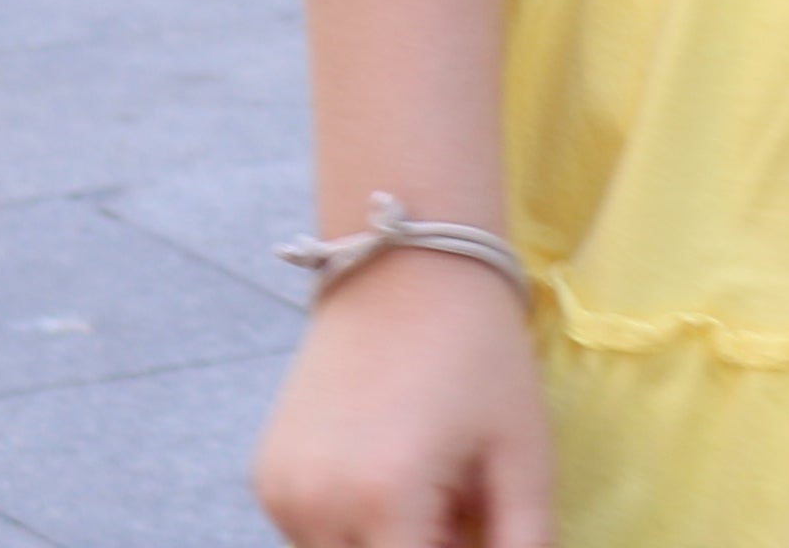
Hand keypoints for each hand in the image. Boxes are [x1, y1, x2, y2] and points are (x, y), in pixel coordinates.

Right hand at [256, 253, 550, 546]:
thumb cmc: (478, 356)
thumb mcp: (523, 452)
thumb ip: (522, 539)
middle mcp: (315, 506)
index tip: (474, 529)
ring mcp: (280, 493)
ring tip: (431, 483)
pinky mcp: (265, 477)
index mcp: (384, 502)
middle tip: (462, 506)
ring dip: (383, 543)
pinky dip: (350, 524)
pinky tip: (389, 467)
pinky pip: (309, 533)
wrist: (405, 269)